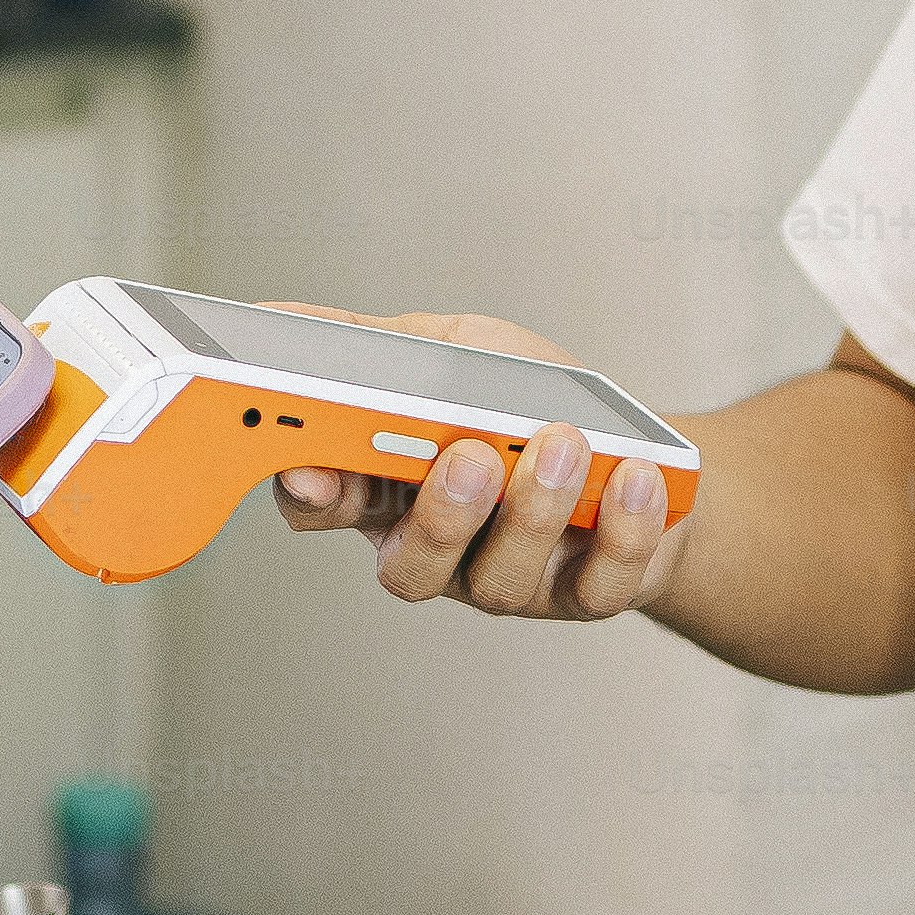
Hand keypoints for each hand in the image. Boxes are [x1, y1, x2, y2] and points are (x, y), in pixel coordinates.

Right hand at [264, 305, 690, 621]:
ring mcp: (508, 580)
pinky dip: (620, 531)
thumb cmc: (527, 399)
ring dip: (533, 509)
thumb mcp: (448, 351)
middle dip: (439, 513)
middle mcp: (439, 548)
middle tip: (467, 455)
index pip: (323, 505)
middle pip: (411, 565)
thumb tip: (277, 319)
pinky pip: (598, 585)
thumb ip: (373, 344)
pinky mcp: (586, 595)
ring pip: (500, 578)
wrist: (637, 446)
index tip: (316, 470)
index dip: (312, 494)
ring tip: (564, 443)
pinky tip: (634, 477)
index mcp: (386, 489)